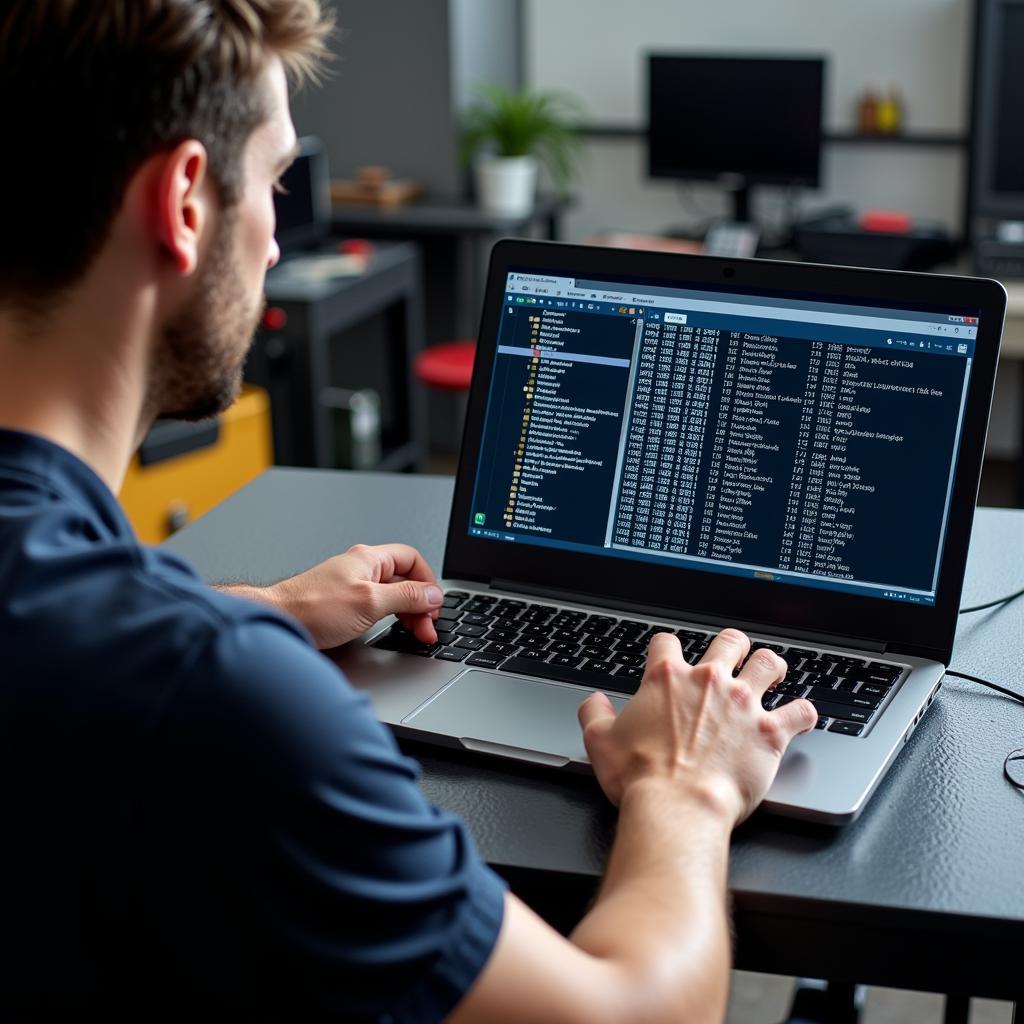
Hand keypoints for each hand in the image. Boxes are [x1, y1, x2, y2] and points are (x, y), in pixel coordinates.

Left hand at [268, 543, 443, 649]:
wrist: (278, 621)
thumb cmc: (313, 609)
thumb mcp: (370, 602)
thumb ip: (405, 596)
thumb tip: (432, 594)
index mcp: (369, 559)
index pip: (412, 559)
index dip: (428, 582)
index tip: (433, 605)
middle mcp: (361, 568)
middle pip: (405, 579)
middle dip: (420, 603)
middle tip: (426, 627)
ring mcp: (353, 585)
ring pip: (392, 594)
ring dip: (407, 613)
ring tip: (414, 633)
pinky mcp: (345, 603)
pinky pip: (378, 605)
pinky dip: (390, 617)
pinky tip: (392, 630)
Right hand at [578, 628, 816, 824]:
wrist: (677, 806)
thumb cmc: (640, 777)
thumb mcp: (599, 742)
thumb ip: (594, 714)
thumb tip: (594, 703)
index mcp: (666, 679)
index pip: (666, 643)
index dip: (666, 649)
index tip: (668, 659)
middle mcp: (709, 682)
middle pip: (729, 642)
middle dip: (732, 646)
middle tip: (733, 656)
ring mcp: (743, 704)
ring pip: (769, 663)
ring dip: (771, 666)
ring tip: (773, 671)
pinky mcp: (770, 732)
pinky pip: (801, 711)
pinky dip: (804, 713)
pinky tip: (803, 716)